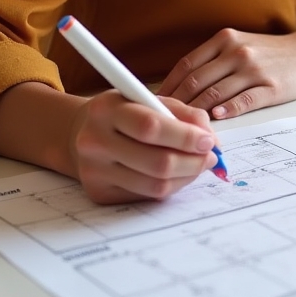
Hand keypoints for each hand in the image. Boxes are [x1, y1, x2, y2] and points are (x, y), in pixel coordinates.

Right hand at [68, 89, 217, 203]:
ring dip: (187, 176)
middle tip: (211, 157)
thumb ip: (185, 115)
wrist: (83, 133)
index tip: (208, 141)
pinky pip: (147, 196)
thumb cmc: (126, 113)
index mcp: (107, 109)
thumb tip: (212, 142)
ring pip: (155, 185)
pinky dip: (172, 186)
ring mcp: (94, 171)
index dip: (186, 137)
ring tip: (199, 165)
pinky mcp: (99, 193)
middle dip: (194, 162)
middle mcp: (94, 140)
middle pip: (157, 162)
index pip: (151, 127)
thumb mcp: (151, 100)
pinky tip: (178, 174)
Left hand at [158, 27, 295, 118]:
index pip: (187, 65)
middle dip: (175, 104)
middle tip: (162, 121)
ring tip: (182, 128)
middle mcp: (237, 52)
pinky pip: (243, 101)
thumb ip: (213, 60)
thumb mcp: (239, 45)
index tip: (155, 103)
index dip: (168, 86)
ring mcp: (254, 70)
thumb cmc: (270, 53)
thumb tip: (180, 85)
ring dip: (196, 113)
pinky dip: (226, 111)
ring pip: (215, 93)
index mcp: (225, 40)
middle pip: (196, 81)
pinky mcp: (270, 87)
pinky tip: (216, 120)